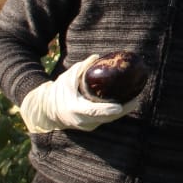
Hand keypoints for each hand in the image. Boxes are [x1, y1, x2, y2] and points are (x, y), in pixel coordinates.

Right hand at [18, 56, 141, 133]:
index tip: (120, 106)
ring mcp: (87, 125)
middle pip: (106, 118)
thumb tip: (97, 57)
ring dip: (121, 112)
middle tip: (136, 99)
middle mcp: (82, 120)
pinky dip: (114, 113)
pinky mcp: (90, 126)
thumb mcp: (67, 78)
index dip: (108, 110)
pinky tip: (125, 104)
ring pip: (107, 120)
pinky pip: (105, 120)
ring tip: (134, 100)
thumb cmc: (58, 92)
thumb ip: (81, 68)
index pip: (94, 112)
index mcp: (75, 109)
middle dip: (122, 110)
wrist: (47, 109)